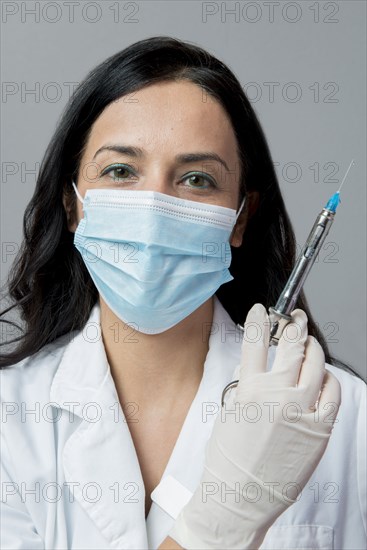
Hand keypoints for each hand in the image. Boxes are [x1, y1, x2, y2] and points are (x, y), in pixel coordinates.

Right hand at [168, 303, 340, 548]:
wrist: (241, 496)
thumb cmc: (229, 460)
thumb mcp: (229, 412)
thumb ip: (247, 386)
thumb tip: (260, 369)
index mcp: (249, 390)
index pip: (254, 341)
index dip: (259, 320)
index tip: (263, 311)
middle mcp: (276, 395)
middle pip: (291, 346)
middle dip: (294, 325)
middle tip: (295, 318)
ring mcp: (301, 411)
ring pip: (315, 364)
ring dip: (312, 347)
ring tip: (309, 342)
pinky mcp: (320, 428)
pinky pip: (332, 392)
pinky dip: (328, 379)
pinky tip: (322, 376)